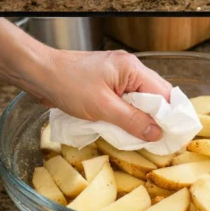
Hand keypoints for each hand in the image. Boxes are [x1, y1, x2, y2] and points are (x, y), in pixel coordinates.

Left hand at [32, 47, 171, 142]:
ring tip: (141, 138)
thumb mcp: (103, 108)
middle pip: (155, 97)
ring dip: (141, 119)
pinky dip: (128, 115)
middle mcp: (129, 69)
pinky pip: (127, 102)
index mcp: (132, 69)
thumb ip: (132, 121)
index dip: (169, 117)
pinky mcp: (107, 85)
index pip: (164, 94)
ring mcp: (118, 76)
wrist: (38, 73)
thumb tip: (157, 134)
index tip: (171, 138)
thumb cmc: (67, 84)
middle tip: (157, 141)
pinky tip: (125, 128)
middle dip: (156, 119)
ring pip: (141, 101)